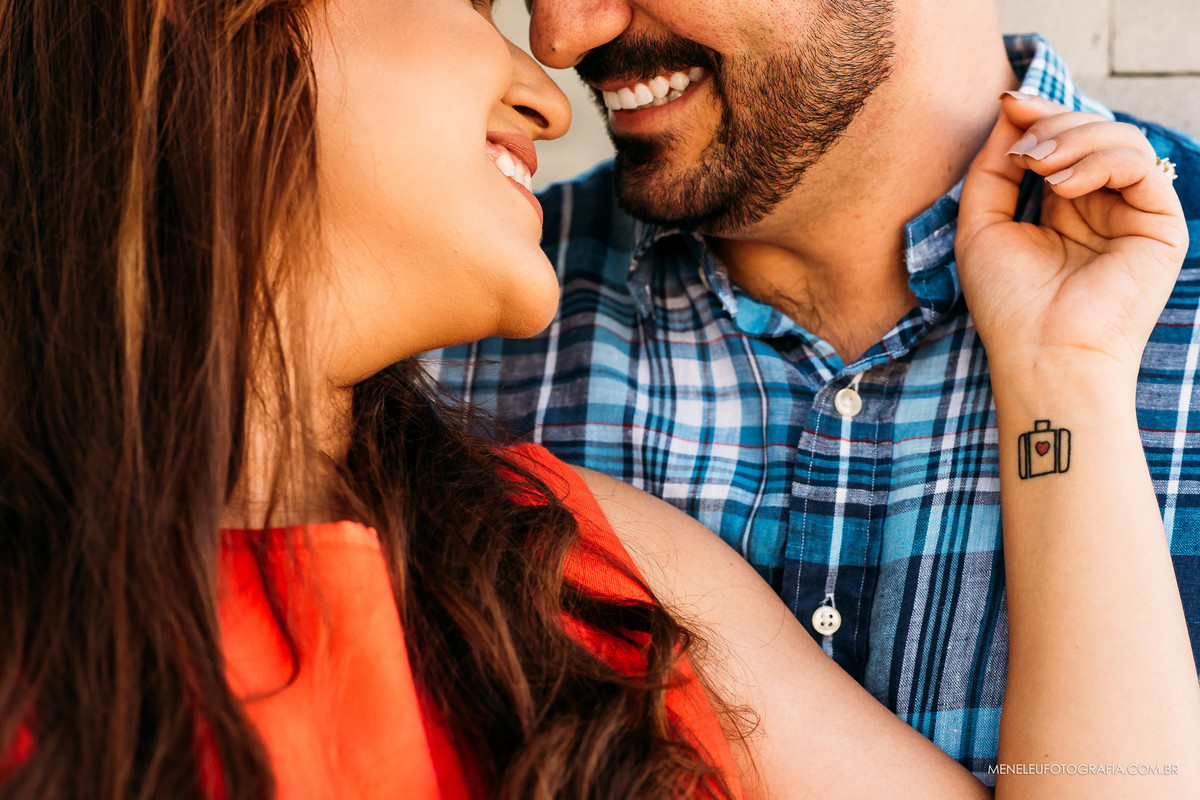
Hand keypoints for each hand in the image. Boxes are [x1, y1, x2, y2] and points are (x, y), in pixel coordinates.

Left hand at [957, 92, 1188, 380]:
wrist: (1042, 355)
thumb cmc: (1008, 303)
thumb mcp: (980, 225)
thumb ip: (992, 167)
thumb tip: (1012, 107)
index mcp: (1062, 207)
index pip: (1061, 140)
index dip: (1038, 114)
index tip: (1009, 105)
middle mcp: (1101, 206)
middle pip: (1090, 130)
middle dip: (1052, 125)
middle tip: (1022, 154)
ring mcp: (1133, 213)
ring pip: (1119, 137)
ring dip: (1073, 140)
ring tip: (1040, 170)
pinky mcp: (1160, 224)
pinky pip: (1140, 163)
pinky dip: (1099, 160)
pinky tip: (1063, 186)